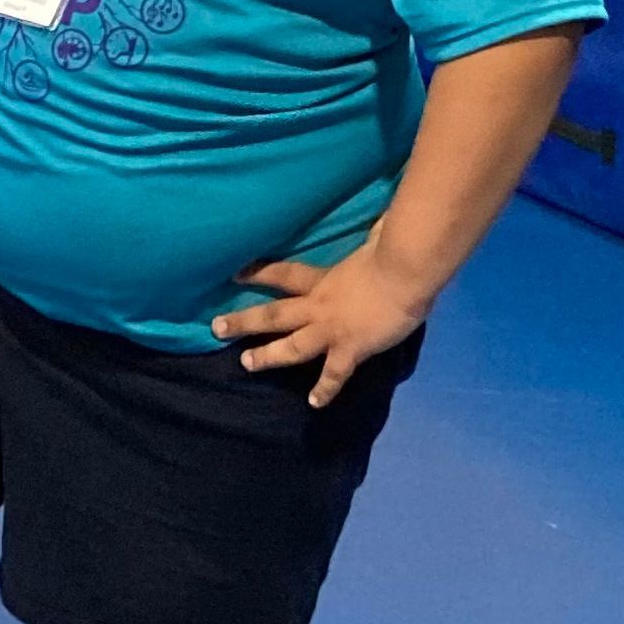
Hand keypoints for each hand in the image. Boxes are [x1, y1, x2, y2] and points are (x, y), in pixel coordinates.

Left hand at [214, 239, 428, 410]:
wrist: (406, 273)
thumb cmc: (390, 250)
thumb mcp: (369, 240)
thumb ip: (367, 237)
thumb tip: (377, 220)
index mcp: (323, 279)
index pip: (282, 273)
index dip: (257, 273)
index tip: (234, 275)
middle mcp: (318, 306)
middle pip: (273, 315)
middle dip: (244, 322)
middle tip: (217, 328)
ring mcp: (331, 329)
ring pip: (292, 347)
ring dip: (268, 357)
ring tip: (246, 364)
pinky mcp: (350, 349)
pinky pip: (334, 374)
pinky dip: (326, 390)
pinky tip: (315, 403)